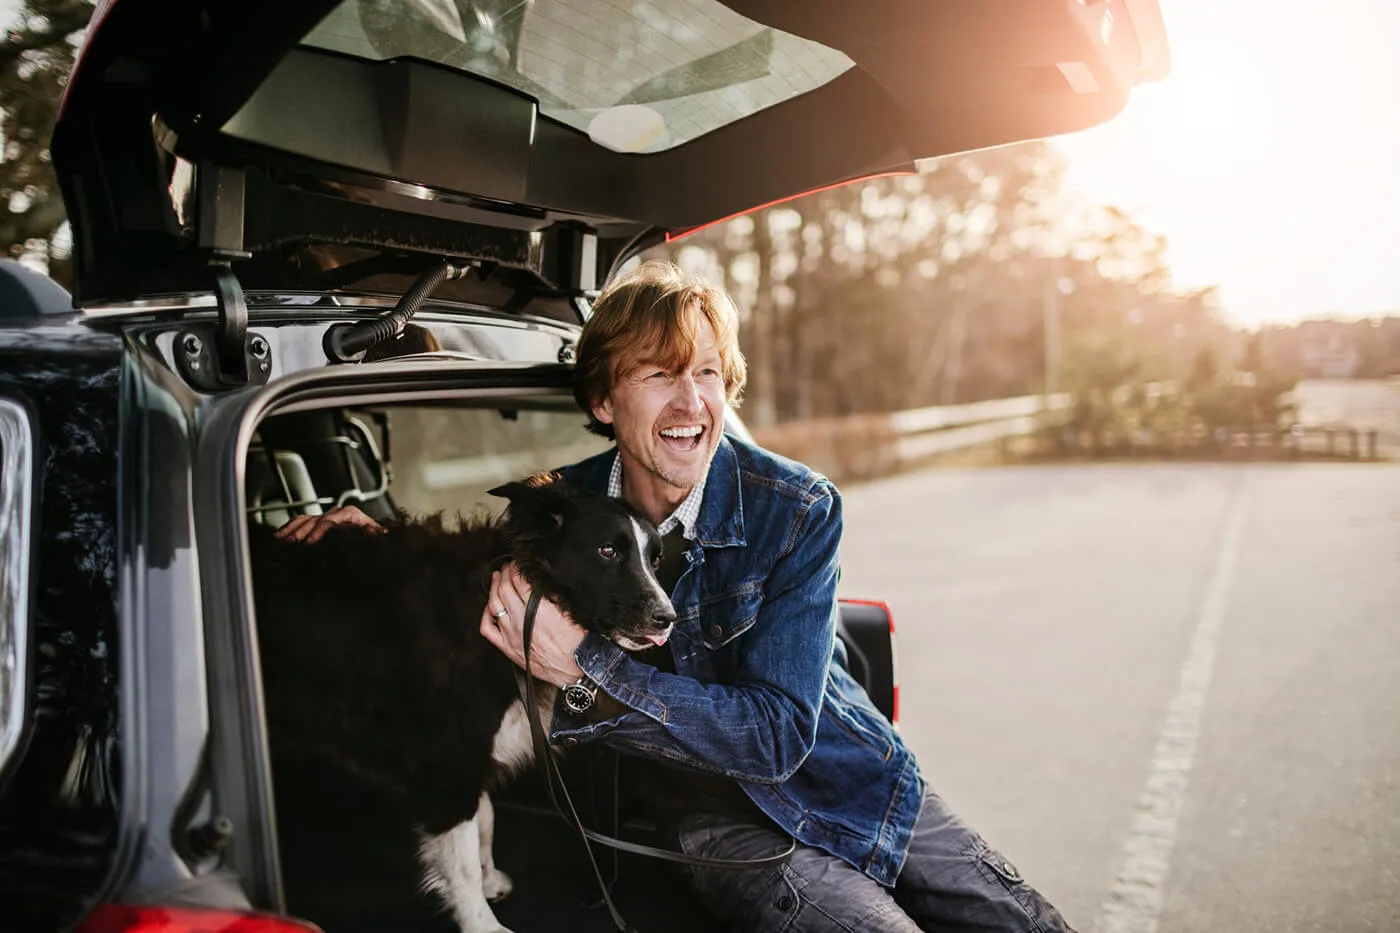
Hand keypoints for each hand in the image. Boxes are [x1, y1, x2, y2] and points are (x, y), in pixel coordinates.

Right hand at [274, 504, 382, 543]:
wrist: (378, 541)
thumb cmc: (377, 541)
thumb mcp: (378, 538)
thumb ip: (375, 535)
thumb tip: (375, 534)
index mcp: (352, 516)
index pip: (331, 520)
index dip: (319, 531)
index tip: (309, 543)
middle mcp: (337, 514)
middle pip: (314, 520)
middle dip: (301, 533)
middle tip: (290, 544)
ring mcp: (326, 517)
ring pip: (304, 520)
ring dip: (291, 531)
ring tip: (280, 541)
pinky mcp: (318, 523)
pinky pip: (300, 522)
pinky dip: (289, 529)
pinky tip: (279, 537)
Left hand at [481, 564, 585, 687]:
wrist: (576, 667)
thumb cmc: (577, 643)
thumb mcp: (570, 611)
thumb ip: (553, 595)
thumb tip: (542, 582)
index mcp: (539, 610)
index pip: (520, 582)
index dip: (517, 569)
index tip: (518, 564)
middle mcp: (521, 621)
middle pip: (504, 590)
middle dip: (504, 574)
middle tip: (507, 567)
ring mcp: (511, 634)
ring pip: (494, 605)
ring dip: (494, 588)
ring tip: (496, 580)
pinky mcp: (508, 647)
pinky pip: (488, 629)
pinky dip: (486, 614)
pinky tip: (489, 608)